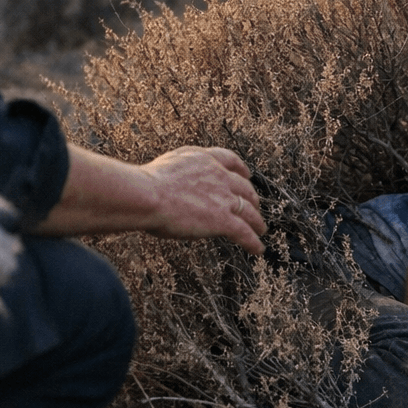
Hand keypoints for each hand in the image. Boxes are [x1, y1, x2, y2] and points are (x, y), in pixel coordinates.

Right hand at [141, 146, 266, 254]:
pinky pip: (244, 233)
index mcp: (203, 159)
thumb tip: (180, 183)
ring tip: (260, 229)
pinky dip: (253, 242)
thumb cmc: (146, 183)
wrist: (148, 195)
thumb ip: (182, 170)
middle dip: (251, 198)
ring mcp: (223, 198)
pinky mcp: (223, 220)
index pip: (229, 160)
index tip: (246, 175)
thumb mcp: (168, 164)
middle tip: (254, 206)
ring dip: (257, 222)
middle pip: (244, 187)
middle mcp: (218, 175)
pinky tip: (257, 249)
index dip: (241, 169)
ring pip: (249, 211)